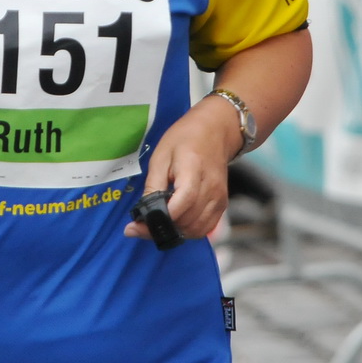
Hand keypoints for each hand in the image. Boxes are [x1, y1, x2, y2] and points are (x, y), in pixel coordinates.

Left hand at [126, 95, 237, 240]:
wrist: (215, 130)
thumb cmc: (185, 139)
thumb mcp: (161, 157)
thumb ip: (152, 186)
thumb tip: (142, 215)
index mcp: (193, 170)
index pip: (182, 203)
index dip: (161, 217)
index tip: (139, 224)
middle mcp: (211, 188)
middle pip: (188, 221)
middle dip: (162, 228)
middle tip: (142, 226)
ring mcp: (220, 198)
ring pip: (197, 229)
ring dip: (176, 232)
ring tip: (159, 222)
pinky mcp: (222, 204)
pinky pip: (206, 228)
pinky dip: (189, 231)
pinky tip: (176, 221)